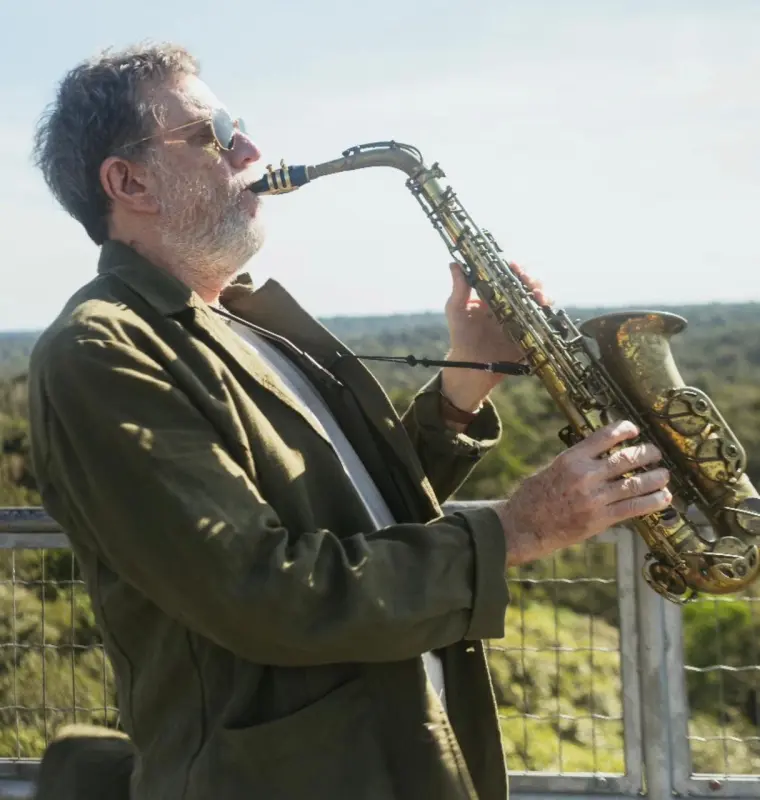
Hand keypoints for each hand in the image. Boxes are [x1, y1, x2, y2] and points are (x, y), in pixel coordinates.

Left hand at [441, 261, 548, 411]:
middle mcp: (511, 302)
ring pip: (539, 298)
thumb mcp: (456, 309)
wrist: (471, 364)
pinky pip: (544, 320)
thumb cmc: (461, 335)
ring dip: (541, 291)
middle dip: (531, 277)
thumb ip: (459, 288)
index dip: (513, 267)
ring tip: (536, 293)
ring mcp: (522, 317)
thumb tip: (454, 264)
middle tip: (525, 278)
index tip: (512, 264)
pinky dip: (546, 312)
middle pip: (528, 283)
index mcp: (495, 293)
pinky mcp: (530, 332)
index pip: (508, 274)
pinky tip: (541, 308)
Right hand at [497, 420, 671, 565]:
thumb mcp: (551, 470)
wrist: (524, 526)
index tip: (635, 429)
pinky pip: (633, 508)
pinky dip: (652, 502)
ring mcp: (594, 498)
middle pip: (625, 459)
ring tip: (664, 474)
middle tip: (656, 453)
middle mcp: (585, 475)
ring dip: (655, 478)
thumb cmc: (533, 497)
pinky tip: (663, 497)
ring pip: (634, 483)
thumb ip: (576, 463)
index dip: (624, 430)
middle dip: (646, 454)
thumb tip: (598, 456)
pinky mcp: (600, 518)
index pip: (604, 437)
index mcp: (571, 458)